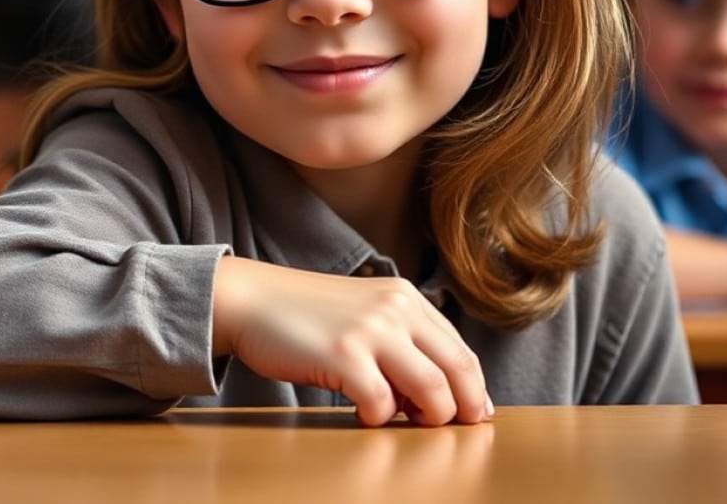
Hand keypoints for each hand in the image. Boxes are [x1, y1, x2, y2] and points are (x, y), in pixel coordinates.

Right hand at [211, 257, 492, 426]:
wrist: (252, 299)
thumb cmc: (307, 314)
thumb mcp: (365, 309)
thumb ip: (402, 336)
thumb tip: (439, 390)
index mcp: (405, 296)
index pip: (460, 349)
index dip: (473, 388)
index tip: (474, 413)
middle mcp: (396, 308)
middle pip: (457, 370)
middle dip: (462, 409)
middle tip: (451, 429)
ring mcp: (371, 331)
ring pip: (431, 390)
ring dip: (426, 417)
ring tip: (404, 420)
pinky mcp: (343, 356)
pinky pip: (382, 404)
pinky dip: (378, 418)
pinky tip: (362, 413)